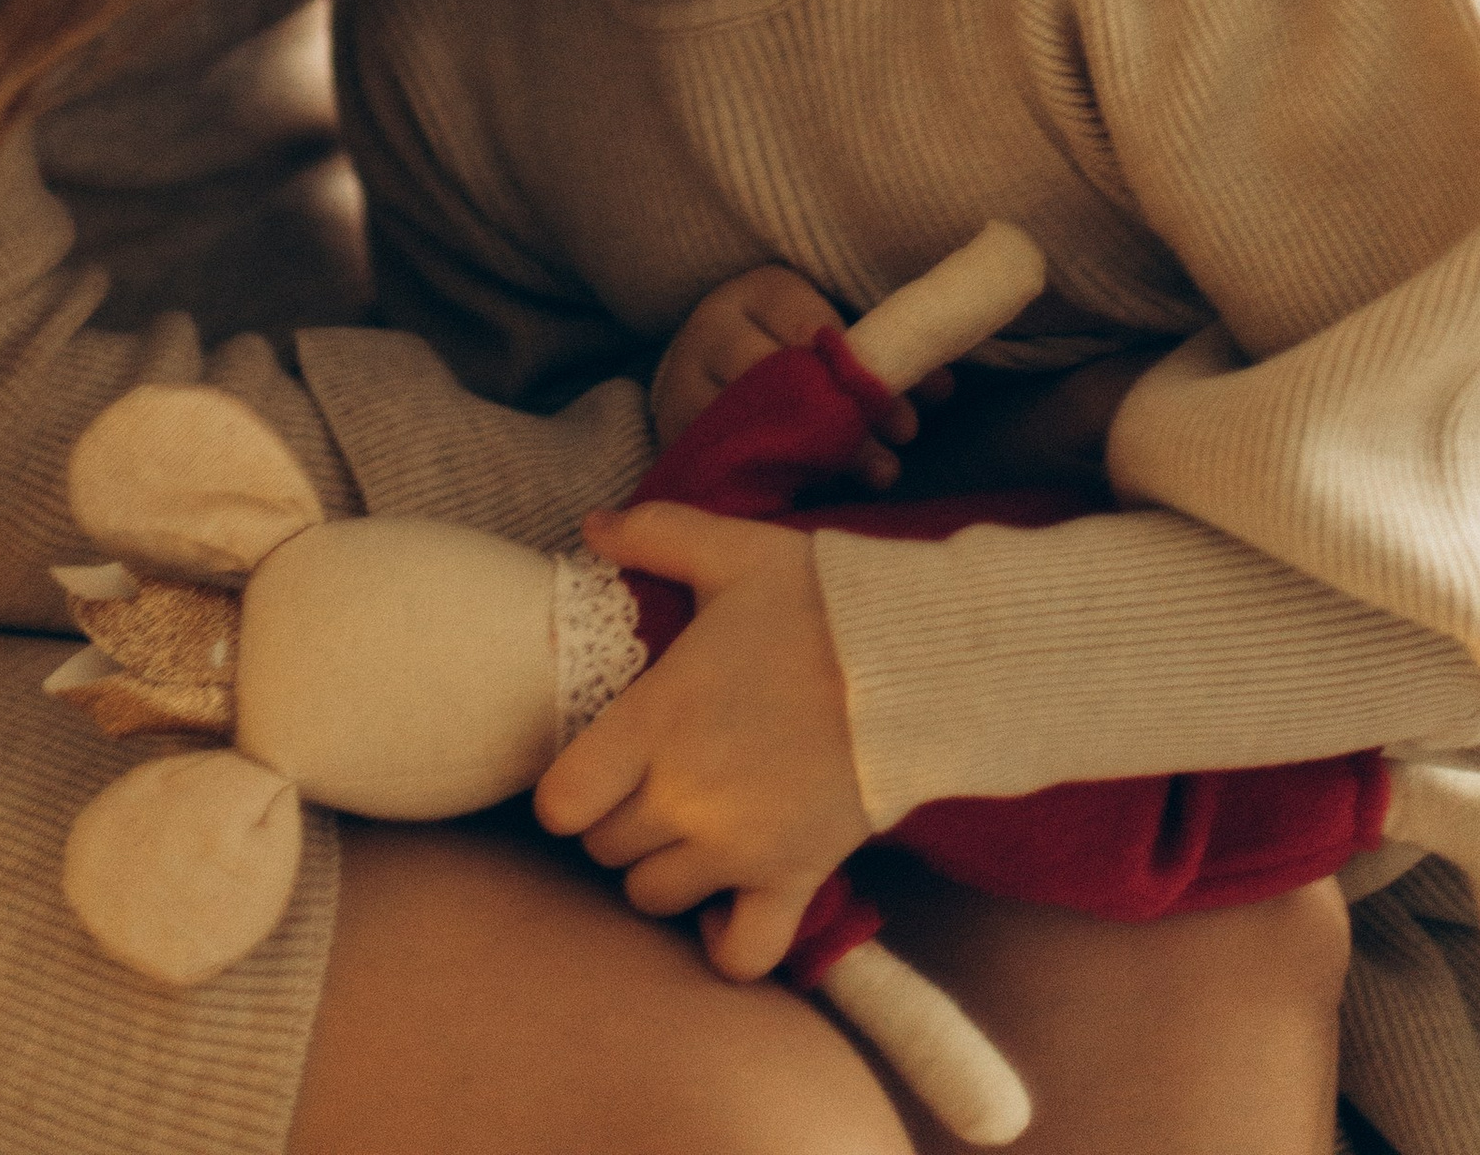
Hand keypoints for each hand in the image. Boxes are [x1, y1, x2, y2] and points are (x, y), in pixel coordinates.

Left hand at [537, 502, 873, 978]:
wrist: (919, 661)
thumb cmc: (819, 601)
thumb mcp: (730, 551)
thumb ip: (654, 532)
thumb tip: (592, 525)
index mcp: (655, 719)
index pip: (560, 802)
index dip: (564, 791)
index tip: (588, 772)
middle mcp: (684, 795)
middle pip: (604, 850)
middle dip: (614, 822)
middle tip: (644, 787)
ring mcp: (738, 848)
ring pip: (651, 899)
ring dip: (659, 872)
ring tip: (684, 834)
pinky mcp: (794, 880)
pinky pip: (740, 955)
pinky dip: (725, 943)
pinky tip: (726, 904)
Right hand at [651, 265, 927, 478]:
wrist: (702, 370)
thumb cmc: (786, 345)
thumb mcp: (826, 327)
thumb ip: (878, 349)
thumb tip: (942, 384)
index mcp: (756, 293)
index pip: (812, 325)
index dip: (868, 366)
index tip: (921, 400)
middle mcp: (712, 332)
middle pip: (783, 375)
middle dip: (849, 416)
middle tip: (901, 445)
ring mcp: (684, 386)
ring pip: (756, 423)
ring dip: (824, 455)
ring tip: (880, 475)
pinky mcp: (677, 438)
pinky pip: (729, 463)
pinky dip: (783, 482)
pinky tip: (824, 496)